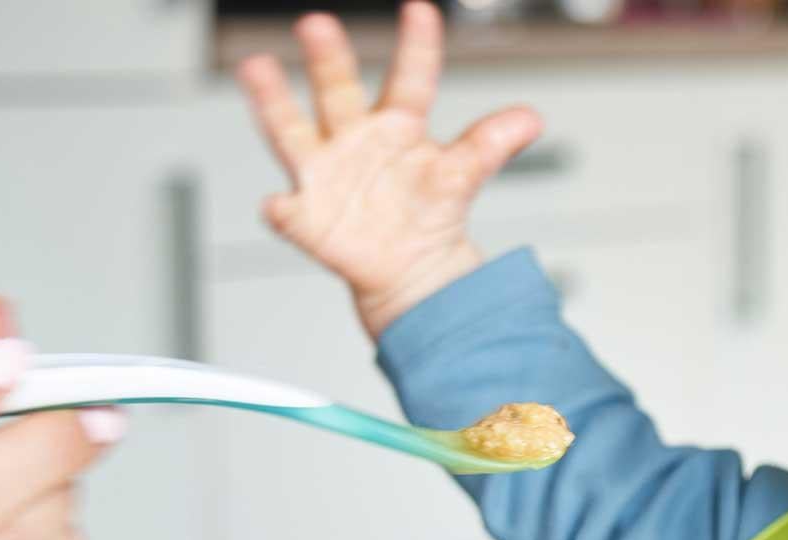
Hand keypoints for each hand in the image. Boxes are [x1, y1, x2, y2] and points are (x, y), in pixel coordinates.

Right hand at [234, 1, 543, 336]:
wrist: (407, 266)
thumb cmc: (428, 207)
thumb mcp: (463, 175)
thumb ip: (490, 144)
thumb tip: (531, 118)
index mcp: (397, 123)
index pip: (410, 78)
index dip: (417, 47)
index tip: (421, 9)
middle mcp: (353, 136)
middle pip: (337, 90)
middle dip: (327, 58)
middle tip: (317, 23)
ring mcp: (323, 171)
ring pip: (292, 130)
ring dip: (272, 100)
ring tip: (256, 66)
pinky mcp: (305, 215)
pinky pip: (287, 211)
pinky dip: (281, 208)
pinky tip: (278, 203)